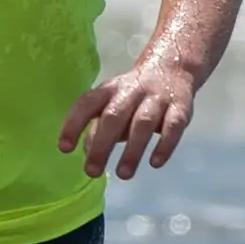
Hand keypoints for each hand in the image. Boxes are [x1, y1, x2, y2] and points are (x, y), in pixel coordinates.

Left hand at [59, 60, 198, 180]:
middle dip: (102, 145)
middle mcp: (131, 91)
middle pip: (113, 117)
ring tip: (122, 175)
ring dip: (132, 150)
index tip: (64, 148)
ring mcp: (157, 99)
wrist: (172, 68)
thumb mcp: (112, 103)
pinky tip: (155, 163)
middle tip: (91, 172)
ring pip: (143, 123)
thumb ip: (98, 126)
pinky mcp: (180, 108)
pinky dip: (164, 146)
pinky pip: (173, 127)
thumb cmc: (133, 95)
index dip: (73, 124)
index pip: (86, 104)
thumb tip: (86, 150)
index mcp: (108, 89)